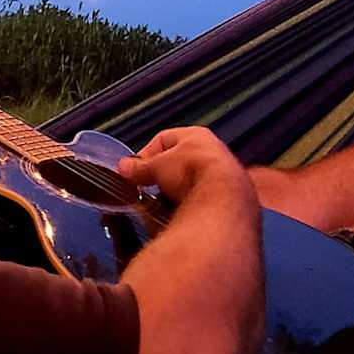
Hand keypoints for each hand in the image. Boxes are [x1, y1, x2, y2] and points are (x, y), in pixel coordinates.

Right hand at [118, 126, 251, 206]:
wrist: (226, 200)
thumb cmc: (192, 172)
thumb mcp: (158, 167)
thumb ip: (140, 167)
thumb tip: (123, 167)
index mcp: (197, 136)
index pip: (164, 139)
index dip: (147, 155)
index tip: (134, 171)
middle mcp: (214, 152)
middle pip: (180, 163)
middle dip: (162, 177)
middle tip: (148, 189)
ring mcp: (225, 177)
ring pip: (192, 184)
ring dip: (176, 194)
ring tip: (163, 206)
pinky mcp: (230, 200)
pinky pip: (203, 201)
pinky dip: (190, 207)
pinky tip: (181, 216)